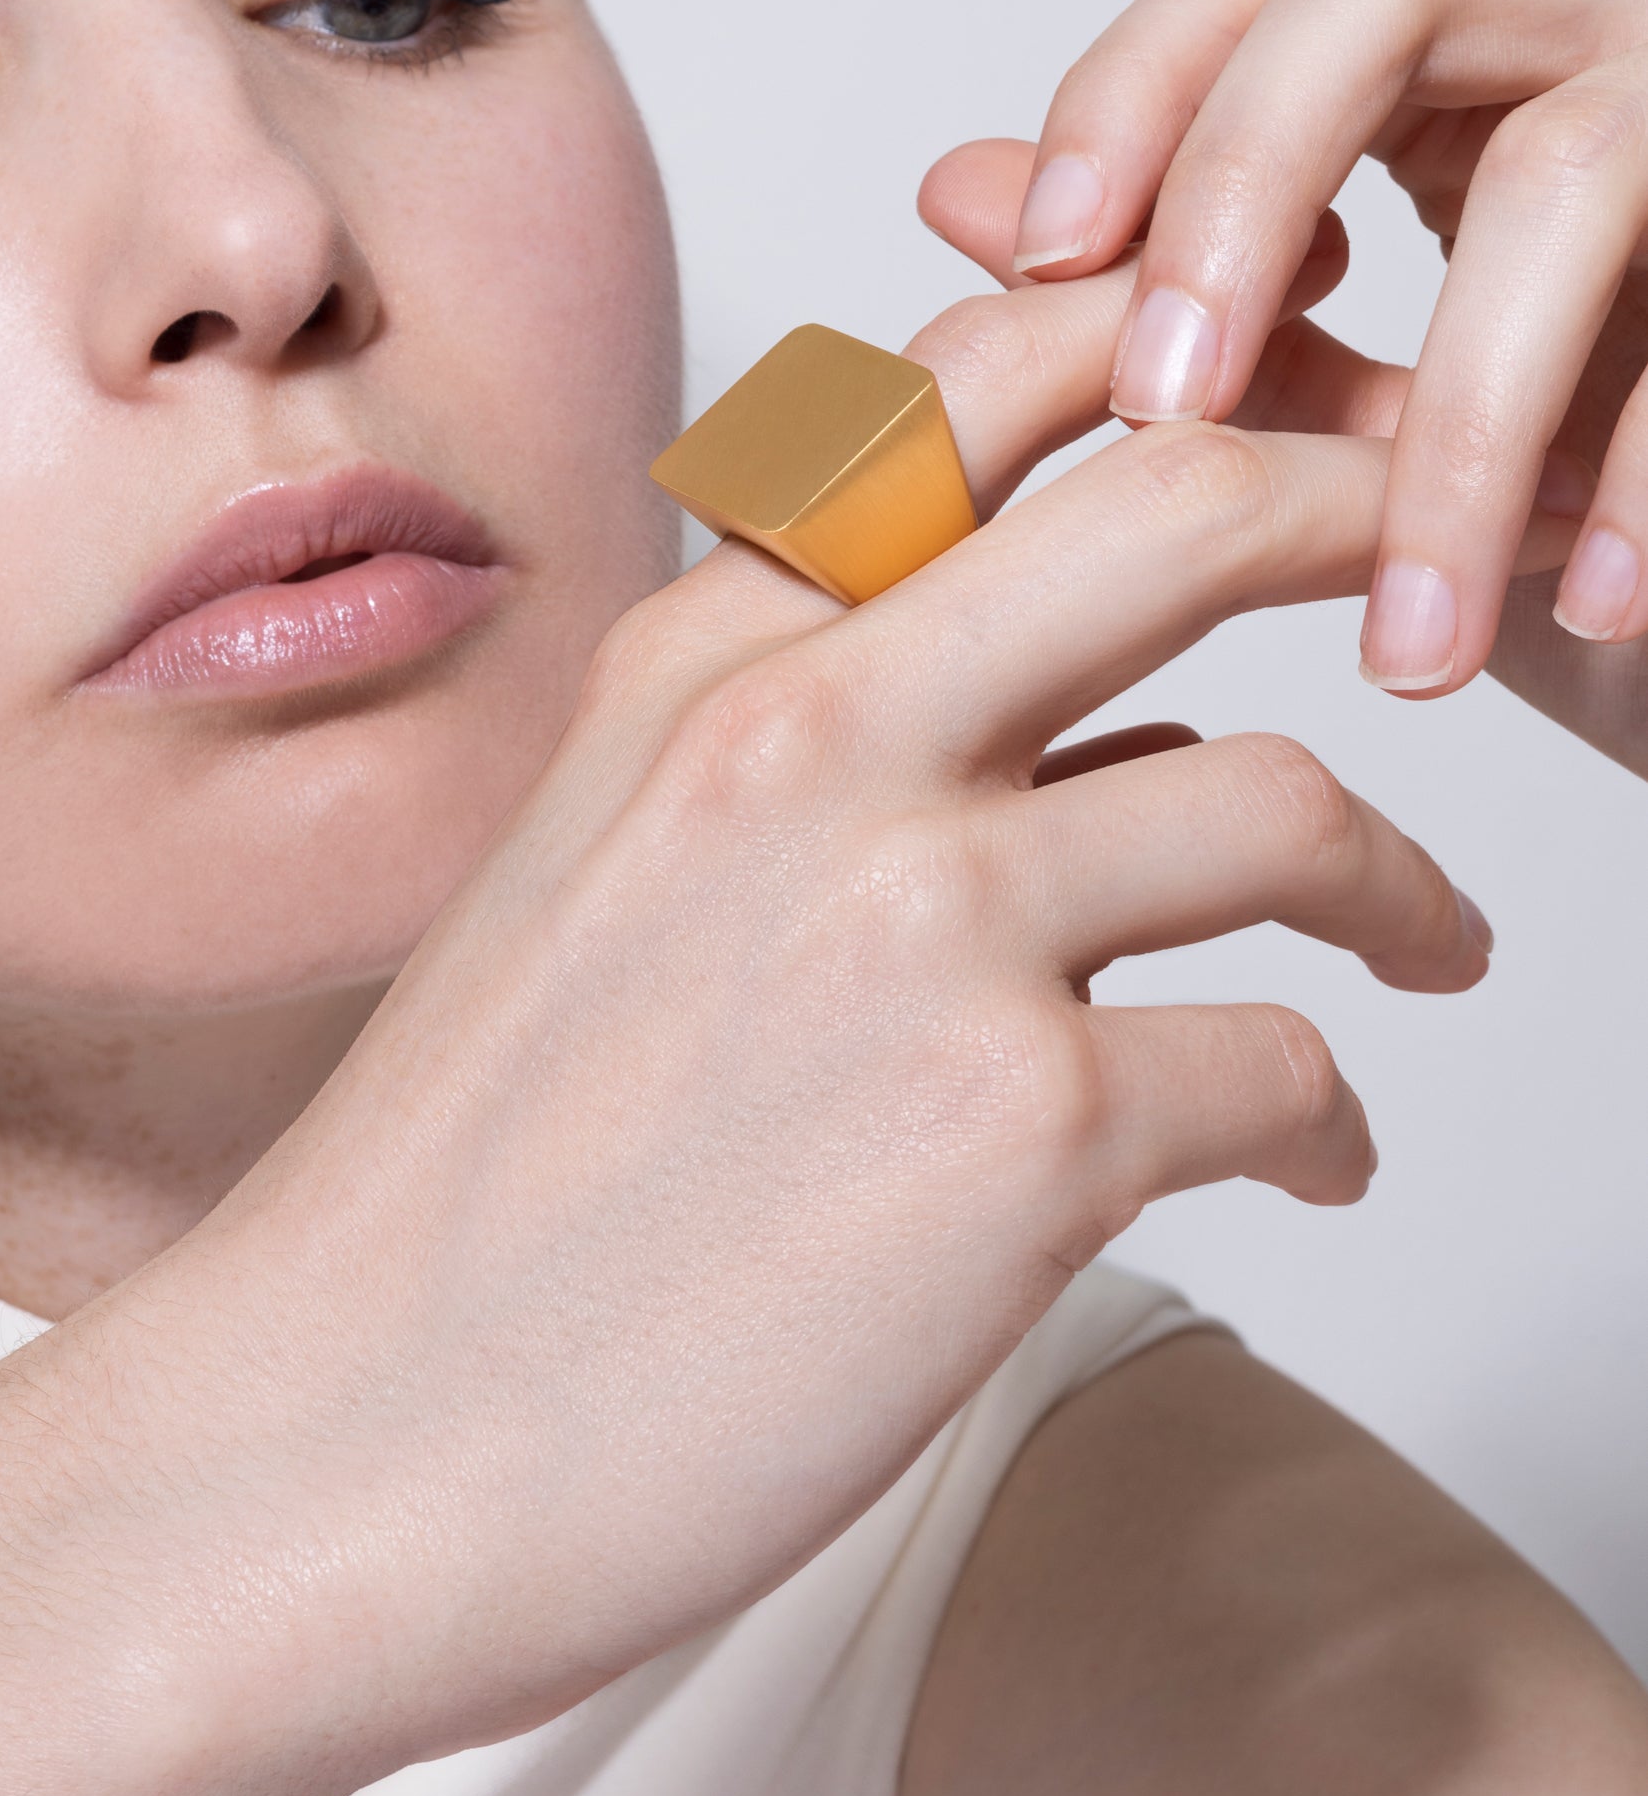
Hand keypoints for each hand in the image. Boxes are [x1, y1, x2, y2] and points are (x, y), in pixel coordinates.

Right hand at [0, 264, 1486, 1795]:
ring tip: (1424, 944)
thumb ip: (814, 731)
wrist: (334, 1436)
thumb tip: (1084, 709)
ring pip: (1290, 800)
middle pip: (1196, 503)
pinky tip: (1308, 1156)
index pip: (990, 379)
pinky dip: (1332, 1114)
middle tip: (1461, 577)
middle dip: (1382, 509)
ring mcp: (919, 918)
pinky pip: (1284, 1068)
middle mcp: (813, 732)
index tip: (1299, 413)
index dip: (1191, 359)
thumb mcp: (600, 856)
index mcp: (703, 647)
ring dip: (1402, 886)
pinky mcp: (1015, 1127)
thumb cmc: (461, 1183)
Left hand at [919, 0, 1647, 698]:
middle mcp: (1582, 35)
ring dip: (1461, 427)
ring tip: (1401, 643)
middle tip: (1163, 412)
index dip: (1137, 90)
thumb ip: (1178, 299)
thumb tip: (959, 194)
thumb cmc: (1552, 494)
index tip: (1039, 260)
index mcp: (1445, 55)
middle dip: (1242, 188)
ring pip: (1568, 177)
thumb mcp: (1337, 408)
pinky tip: (1581, 617)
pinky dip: (1645, 487)